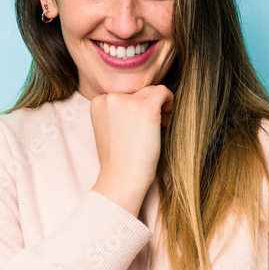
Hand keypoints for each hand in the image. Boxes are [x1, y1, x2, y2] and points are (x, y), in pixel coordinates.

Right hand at [89, 85, 173, 215]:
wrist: (122, 178)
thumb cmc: (119, 160)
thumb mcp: (109, 130)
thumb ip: (117, 113)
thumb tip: (137, 102)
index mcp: (98, 102)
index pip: (123, 96)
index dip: (134, 110)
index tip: (138, 127)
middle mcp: (110, 97)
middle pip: (137, 93)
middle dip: (147, 108)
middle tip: (151, 129)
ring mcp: (127, 101)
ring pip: (150, 92)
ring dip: (158, 107)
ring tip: (160, 126)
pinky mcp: (145, 107)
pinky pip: (163, 91)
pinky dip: (169, 101)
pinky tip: (167, 120)